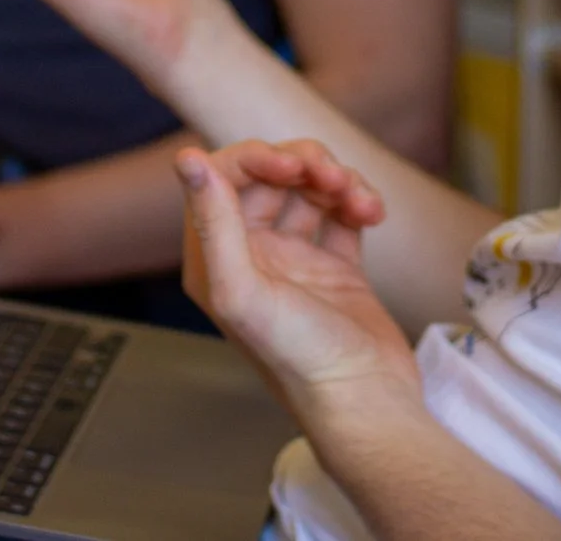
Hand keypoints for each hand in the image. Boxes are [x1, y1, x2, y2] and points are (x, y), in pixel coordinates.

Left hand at [176, 139, 418, 423]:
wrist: (368, 402)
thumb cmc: (301, 360)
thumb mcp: (244, 292)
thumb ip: (213, 224)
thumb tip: (187, 160)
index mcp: (217, 263)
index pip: (221, 182)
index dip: (254, 159)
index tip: (290, 167)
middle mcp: (252, 258)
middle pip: (268, 179)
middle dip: (302, 166)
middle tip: (331, 177)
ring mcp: (296, 262)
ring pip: (308, 190)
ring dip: (336, 180)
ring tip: (358, 199)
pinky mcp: (337, 268)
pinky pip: (342, 214)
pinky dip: (358, 202)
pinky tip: (372, 213)